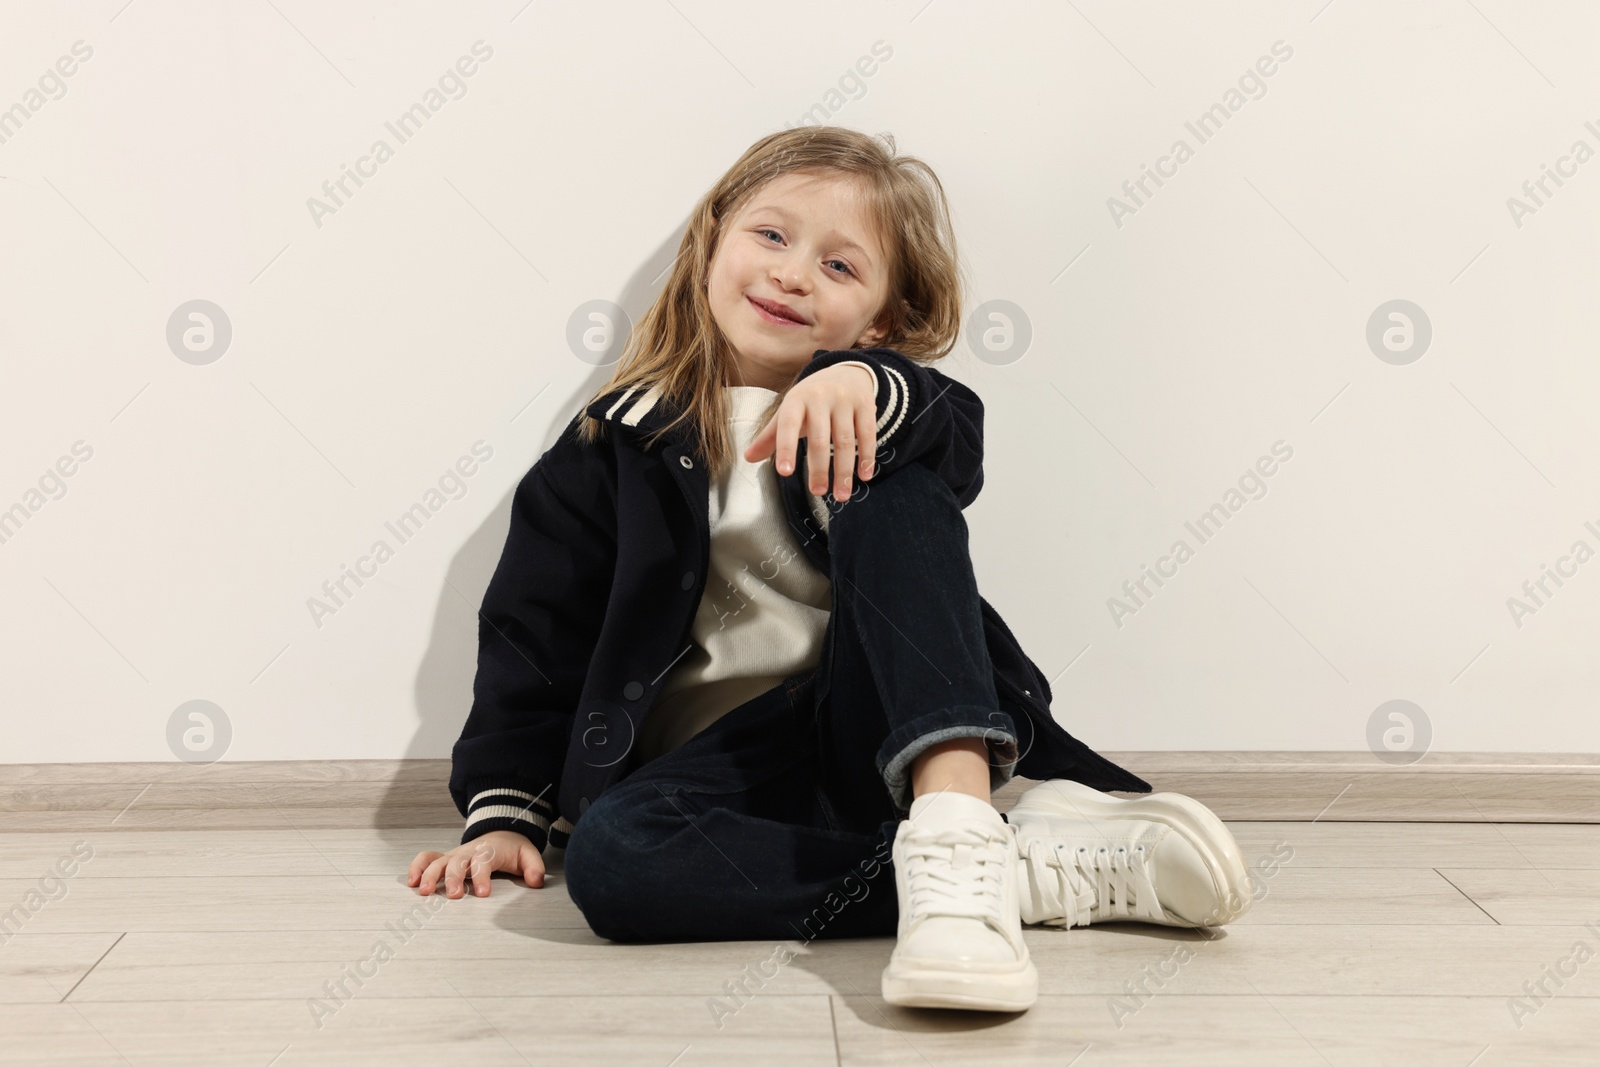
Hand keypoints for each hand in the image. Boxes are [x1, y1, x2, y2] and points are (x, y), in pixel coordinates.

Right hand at [407, 830, 544, 897]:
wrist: (500, 832)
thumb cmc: (512, 849)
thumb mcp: (528, 855)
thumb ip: (534, 868)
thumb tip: (536, 881)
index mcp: (488, 851)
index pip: (483, 861)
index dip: (482, 876)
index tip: (482, 893)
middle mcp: (468, 852)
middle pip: (457, 862)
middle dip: (454, 878)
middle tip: (455, 896)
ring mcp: (454, 855)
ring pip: (437, 860)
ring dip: (429, 874)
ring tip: (424, 891)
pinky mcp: (444, 859)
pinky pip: (426, 858)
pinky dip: (417, 867)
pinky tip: (412, 883)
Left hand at [744, 363, 876, 500]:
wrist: (845, 372)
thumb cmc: (810, 400)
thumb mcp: (789, 412)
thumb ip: (770, 436)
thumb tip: (748, 458)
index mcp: (796, 400)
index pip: (788, 425)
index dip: (785, 448)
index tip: (785, 472)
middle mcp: (820, 398)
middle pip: (820, 438)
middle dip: (819, 468)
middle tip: (817, 492)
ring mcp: (845, 401)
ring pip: (846, 440)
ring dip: (844, 471)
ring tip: (841, 495)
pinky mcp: (866, 405)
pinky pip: (868, 434)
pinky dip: (867, 457)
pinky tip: (864, 476)